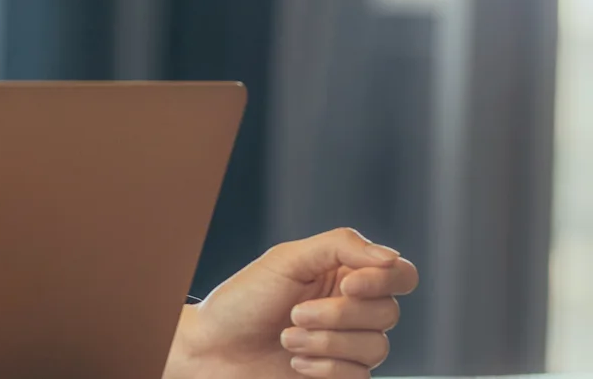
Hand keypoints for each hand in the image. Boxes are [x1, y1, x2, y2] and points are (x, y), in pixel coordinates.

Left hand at [165, 228, 419, 378]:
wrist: (212, 348)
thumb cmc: (243, 300)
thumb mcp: (286, 260)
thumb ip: (340, 246)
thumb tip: (390, 257)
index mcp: (346, 274)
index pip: (400, 275)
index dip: (384, 281)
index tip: (347, 286)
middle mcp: (354, 309)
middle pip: (388, 313)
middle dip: (338, 315)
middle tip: (293, 314)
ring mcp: (349, 345)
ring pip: (376, 347)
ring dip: (325, 343)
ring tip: (286, 338)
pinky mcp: (341, 376)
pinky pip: (360, 376)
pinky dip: (325, 369)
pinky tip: (294, 363)